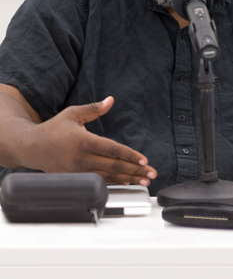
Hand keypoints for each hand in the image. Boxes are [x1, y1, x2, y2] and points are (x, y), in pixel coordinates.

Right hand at [27, 96, 156, 185]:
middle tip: (152, 173)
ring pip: (108, 177)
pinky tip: (127, 182)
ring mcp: (77, 171)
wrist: (30, 147)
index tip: (144, 160)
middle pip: (113, 166)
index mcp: (83, 142)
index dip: (129, 155)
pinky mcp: (74, 179)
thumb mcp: (72, 114)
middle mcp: (81, 159)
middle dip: (135, 170)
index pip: (112, 150)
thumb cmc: (53, 129)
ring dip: (128, 179)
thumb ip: (94, 109)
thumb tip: (110, 100)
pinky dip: (114, 182)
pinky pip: (98, 181)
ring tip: (144, 181)